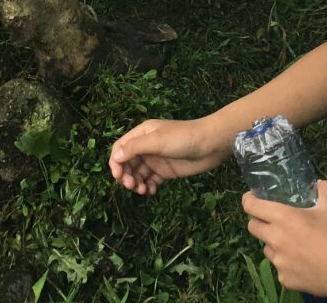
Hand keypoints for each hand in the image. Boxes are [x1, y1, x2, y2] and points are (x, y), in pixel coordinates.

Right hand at [108, 118, 229, 196]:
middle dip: (126, 176)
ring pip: (138, 174)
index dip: (116, 162)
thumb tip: (116, 157)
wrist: (210, 144)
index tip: (118, 176)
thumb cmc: (183, 138)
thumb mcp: (157, 141)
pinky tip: (151, 192)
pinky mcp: (165, 171)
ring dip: (136, 183)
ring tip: (142, 190)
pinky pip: (150, 181)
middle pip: (127, 163)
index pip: (121, 148)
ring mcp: (156, 159)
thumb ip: (136, 148)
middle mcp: (146, 146)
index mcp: (142, 134)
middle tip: (132, 186)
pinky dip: (148, 187)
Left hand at [242, 181, 326, 297]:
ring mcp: (278, 261)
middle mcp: (274, 239)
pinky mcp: (284, 278)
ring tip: (293, 244)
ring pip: (267, 249)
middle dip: (259, 222)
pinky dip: (287, 264)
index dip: (249, 199)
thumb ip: (325, 190)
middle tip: (273, 221)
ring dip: (274, 244)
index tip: (253, 198)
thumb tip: (320, 183)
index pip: (250, 206)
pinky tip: (303, 263)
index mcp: (282, 217)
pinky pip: (280, 268)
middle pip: (252, 227)